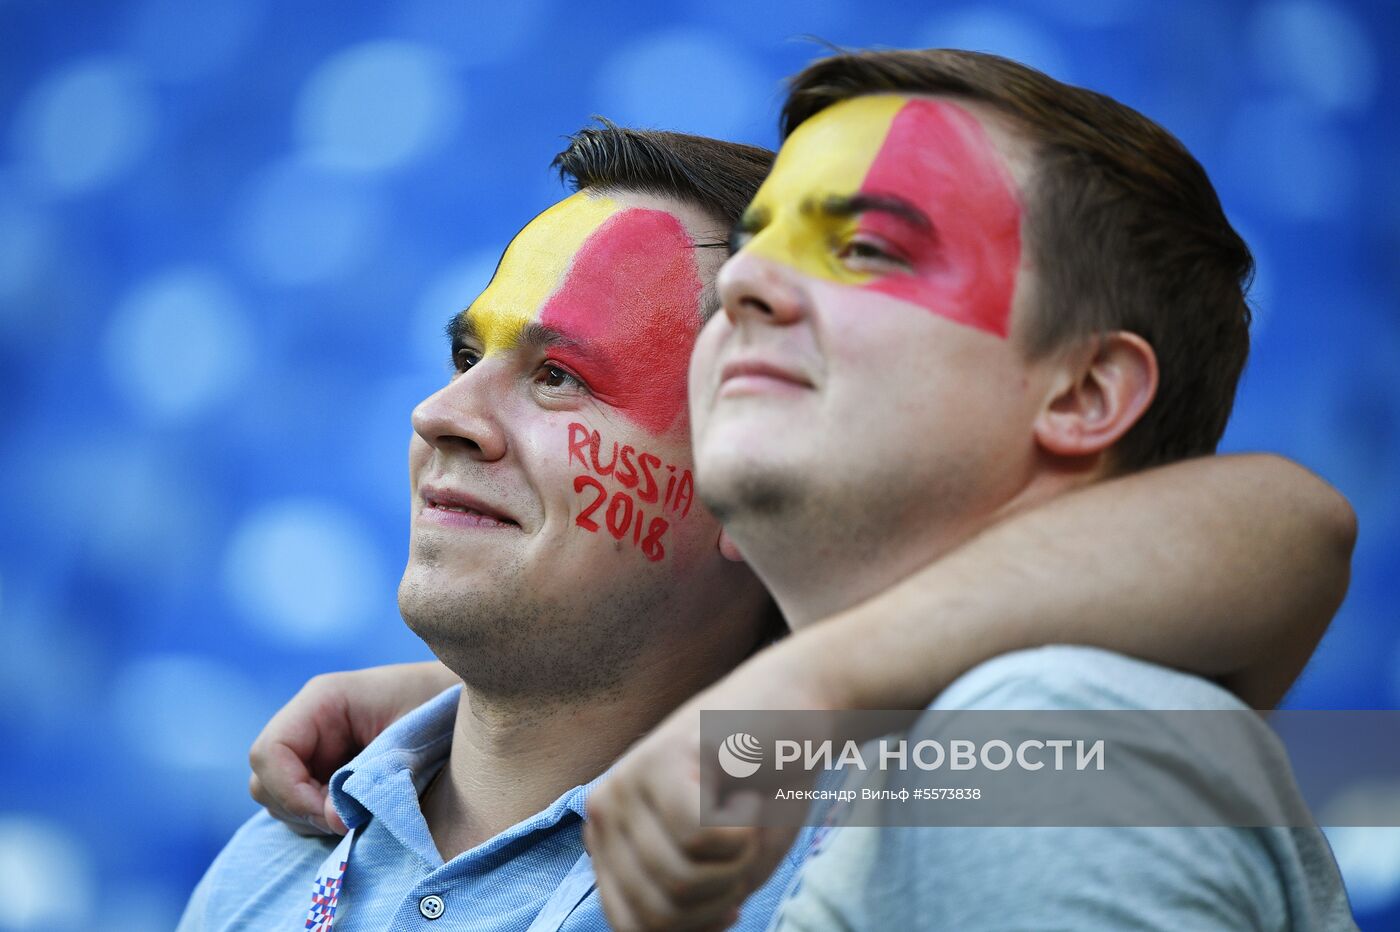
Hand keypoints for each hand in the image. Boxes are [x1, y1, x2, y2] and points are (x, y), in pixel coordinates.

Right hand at [248, 661, 456, 834]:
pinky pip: (304, 806)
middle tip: (350, 822)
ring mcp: (316, 750)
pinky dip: (325, 820)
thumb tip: (334, 820)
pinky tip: (361, 815)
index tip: (332, 815)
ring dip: (314, 819)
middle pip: (266, 781)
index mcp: (322, 701)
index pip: (269, 752)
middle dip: (302, 810)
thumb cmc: (440, 710)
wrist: (468, 707)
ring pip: (282, 799)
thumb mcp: (405, 740)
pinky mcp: (327, 772)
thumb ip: (367, 778)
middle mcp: (310, 725)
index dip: (290, 790)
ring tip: (361, 816)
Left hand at [584, 645, 828, 930]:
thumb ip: (687, 913)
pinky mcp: (658, 759)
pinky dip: (743, 826)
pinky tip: (743, 785)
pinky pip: (698, 837)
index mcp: (610, 843)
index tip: (730, 899)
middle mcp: (603, 812)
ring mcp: (625, 783)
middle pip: (658, 915)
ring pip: (678, 881)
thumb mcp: (724, 872)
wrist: (799, 715)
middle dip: (720, 895)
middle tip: (741, 840)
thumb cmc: (765, 793)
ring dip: (735, 861)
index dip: (696, 927)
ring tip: (742, 811)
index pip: (634, 930)